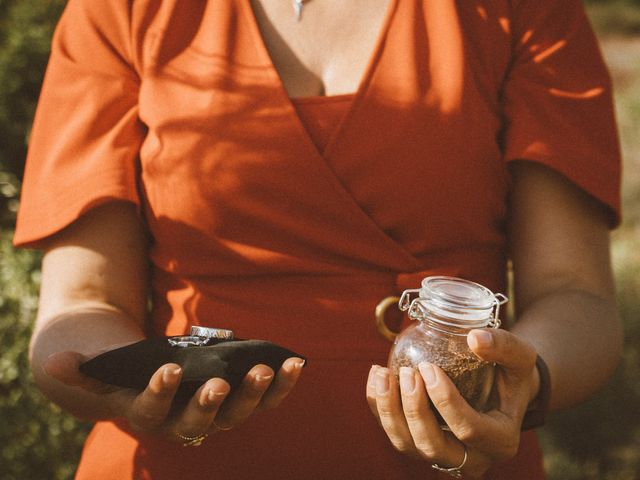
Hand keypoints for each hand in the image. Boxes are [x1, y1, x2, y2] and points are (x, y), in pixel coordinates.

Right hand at [44, 351, 304, 441]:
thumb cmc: (128, 372)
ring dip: (256, 393)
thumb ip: (81, 368)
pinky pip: (265, 397)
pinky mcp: (242, 397)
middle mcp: (185, 421)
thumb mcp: (102, 368)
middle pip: (200, 421)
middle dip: (211, 404)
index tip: (166, 369)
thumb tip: (55, 363)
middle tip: (219, 383)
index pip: (152, 412)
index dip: (158, 393)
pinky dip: (281, 383)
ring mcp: (218, 412)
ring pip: (239, 412)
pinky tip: (294, 363)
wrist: (154, 378)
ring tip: (268, 368)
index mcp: (150, 414)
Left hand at [366, 329, 537, 477]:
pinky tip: (377, 377)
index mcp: (500, 441)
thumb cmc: (511, 373)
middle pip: (432, 446)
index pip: (468, 429)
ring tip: (383, 373)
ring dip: (388, 411)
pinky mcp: (421, 446)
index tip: (428, 367)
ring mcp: (443, 456)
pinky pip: (394, 433)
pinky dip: (379, 408)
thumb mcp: (520, 357)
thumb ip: (505, 346)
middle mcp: (471, 459)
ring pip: (406, 446)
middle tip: (406, 372)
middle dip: (413, 409)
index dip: (445, 401)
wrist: (502, 390)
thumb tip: (474, 337)